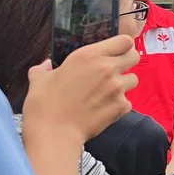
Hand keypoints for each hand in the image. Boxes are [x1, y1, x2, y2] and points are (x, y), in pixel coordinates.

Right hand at [22, 36, 138, 146]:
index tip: (114, 51)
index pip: (124, 40)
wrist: (53, 134)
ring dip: (124, 84)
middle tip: (114, 70)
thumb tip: (45, 65)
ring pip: (133, 79)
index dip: (121, 45)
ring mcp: (116, 88)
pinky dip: (120, 105)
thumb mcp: (39, 79)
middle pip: (134, 56)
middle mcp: (107, 68)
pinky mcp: (121, 106)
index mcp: (89, 55)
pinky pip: (128, 101)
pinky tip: (104, 108)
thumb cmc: (44, 105)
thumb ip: (45, 68)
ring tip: (107, 92)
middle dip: (127, 62)